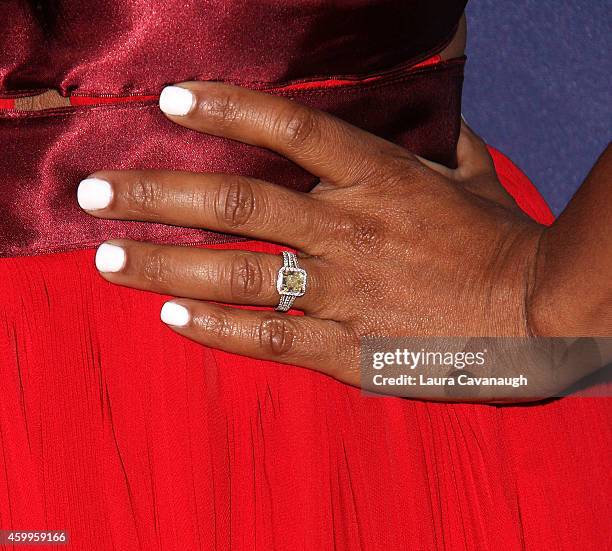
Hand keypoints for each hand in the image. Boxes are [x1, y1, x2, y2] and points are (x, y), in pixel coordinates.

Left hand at [78, 81, 547, 393]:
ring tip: (108, 260)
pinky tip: (171, 319)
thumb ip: (439, 140)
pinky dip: (216, 330)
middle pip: (237, 204)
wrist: (537, 316)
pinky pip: (269, 338)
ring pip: (238, 274)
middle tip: (96, 194)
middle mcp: (349, 230)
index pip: (290, 129)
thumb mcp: (471, 176)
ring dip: (165, 266)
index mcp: (380, 179)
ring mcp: (345, 293)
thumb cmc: (502, 241)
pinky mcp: (349, 349)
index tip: (170, 102)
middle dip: (157, 196)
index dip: (226, 110)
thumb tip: (430, 108)